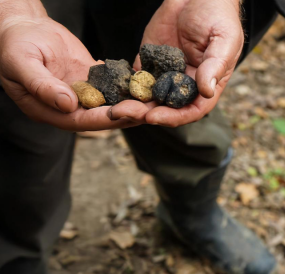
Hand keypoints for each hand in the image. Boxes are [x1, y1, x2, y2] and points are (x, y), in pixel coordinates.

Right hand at [0, 2, 149, 130]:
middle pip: (102, 117)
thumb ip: (42, 85)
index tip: (127, 113)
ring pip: (111, 103)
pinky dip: (130, 86)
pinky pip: (113, 86)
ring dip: (134, 104)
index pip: (81, 120)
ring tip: (157, 102)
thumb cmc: (14, 45)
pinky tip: (149, 85)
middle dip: (127, 115)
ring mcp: (82, 94)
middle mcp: (68, 107)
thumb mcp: (22, 63)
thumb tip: (67, 105)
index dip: (105, 119)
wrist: (22, 27)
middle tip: (151, 110)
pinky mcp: (92, 79)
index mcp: (48, 110)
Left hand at [113, 0, 243, 126]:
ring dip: (131, 104)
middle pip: (165, 108)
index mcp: (205, 84)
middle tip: (124, 112)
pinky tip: (109, 88)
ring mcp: (165, 74)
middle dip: (144, 113)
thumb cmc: (218, 16)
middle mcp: (184, 84)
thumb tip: (207, 91)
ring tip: (113, 107)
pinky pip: (135, 78)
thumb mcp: (223, 40)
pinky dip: (123, 86)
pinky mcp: (148, 61)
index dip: (173, 117)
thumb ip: (214, 65)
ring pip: (147, 97)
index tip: (153, 116)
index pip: (190, 110)